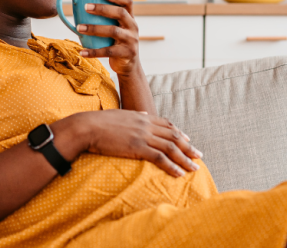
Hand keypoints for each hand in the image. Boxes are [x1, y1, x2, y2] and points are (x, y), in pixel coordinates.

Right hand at [74, 110, 203, 176]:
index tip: (188, 139)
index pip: (167, 124)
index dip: (179, 133)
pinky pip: (160, 158)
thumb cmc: (99, 122)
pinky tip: (180, 173)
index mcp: (142, 116)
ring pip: (171, 147)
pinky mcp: (137, 148)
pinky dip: (172, 165)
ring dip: (185, 158)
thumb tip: (143, 115)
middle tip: (199, 155)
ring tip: (195, 167)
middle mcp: (146, 124)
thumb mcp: (120, 115)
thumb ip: (134, 116)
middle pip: (174, 136)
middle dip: (188, 146)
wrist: (87, 127)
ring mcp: (143, 136)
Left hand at [77, 0, 139, 75]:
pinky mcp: (126, 53)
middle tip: (86, 7)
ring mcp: (131, 40)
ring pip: (113, 31)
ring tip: (79, 27)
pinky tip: (82, 52)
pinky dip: (93, 52)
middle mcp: (133, 27)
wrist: (129, 65)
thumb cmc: (117, 43)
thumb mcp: (117, 29)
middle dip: (102, 9)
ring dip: (94, 28)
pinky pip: (108, 51)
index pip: (128, 2)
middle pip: (120, 13)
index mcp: (130, 18)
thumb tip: (79, 10)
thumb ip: (106, 20)